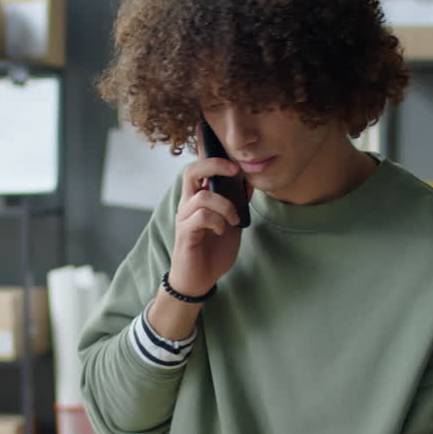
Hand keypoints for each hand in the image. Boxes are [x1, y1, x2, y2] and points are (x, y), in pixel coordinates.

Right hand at [169, 131, 252, 297]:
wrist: (200, 279)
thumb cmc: (213, 250)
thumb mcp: (232, 223)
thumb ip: (237, 204)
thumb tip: (248, 183)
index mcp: (198, 198)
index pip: (198, 168)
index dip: (210, 154)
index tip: (234, 157)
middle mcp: (187, 204)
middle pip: (191, 171)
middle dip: (215, 165)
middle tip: (235, 171)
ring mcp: (184, 218)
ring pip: (203, 196)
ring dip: (226, 206)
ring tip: (234, 220)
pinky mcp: (185, 233)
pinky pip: (201, 216)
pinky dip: (217, 221)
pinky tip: (222, 231)